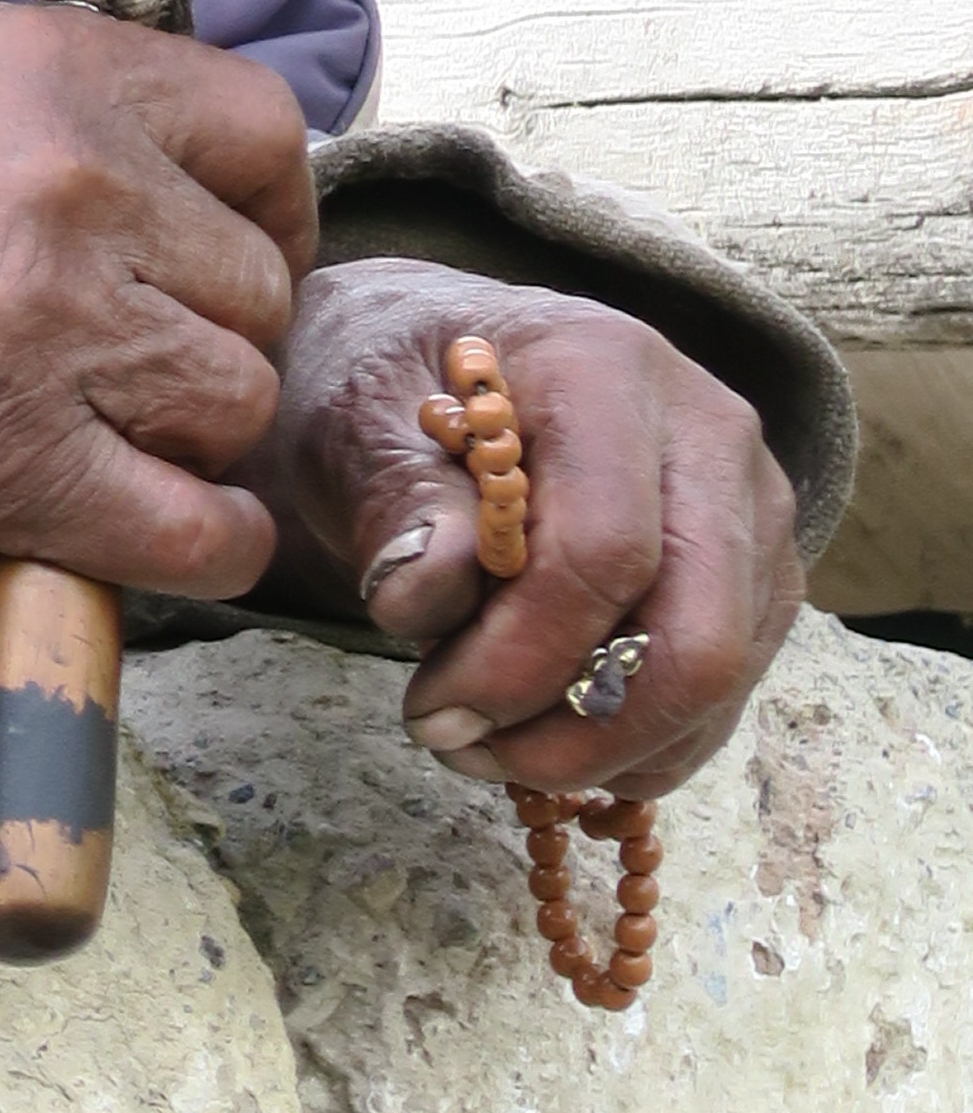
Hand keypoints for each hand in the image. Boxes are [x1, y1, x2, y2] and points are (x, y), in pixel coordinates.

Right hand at [0, 0, 315, 590]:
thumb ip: (69, 122)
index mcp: (55, 71)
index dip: (267, 207)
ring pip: (238, 403)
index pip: (264, 129)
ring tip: (102, 430)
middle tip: (132, 361)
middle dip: (211, 333)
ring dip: (190, 434)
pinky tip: (151, 527)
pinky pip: (202, 530)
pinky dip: (200, 546)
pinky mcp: (24, 462)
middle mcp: (78, 182)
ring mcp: (58, 324)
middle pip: (260, 285)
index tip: (230, 250)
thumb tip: (189, 191)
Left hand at [233, 259, 802, 800]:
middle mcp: (708, 432)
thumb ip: (394, 498)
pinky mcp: (757, 575)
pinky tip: (541, 729)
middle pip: (696, 633)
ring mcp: (750, 508)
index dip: (524, 657)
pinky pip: (722, 695)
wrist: (431, 365)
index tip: (430, 711)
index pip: (604, 547)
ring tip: (482, 740)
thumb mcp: (354, 415)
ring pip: (718, 680)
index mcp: (606, 367)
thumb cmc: (392, 384)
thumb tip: (426, 594)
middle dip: (580, 728)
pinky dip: (635, 742)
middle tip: (463, 748)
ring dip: (603, 746)